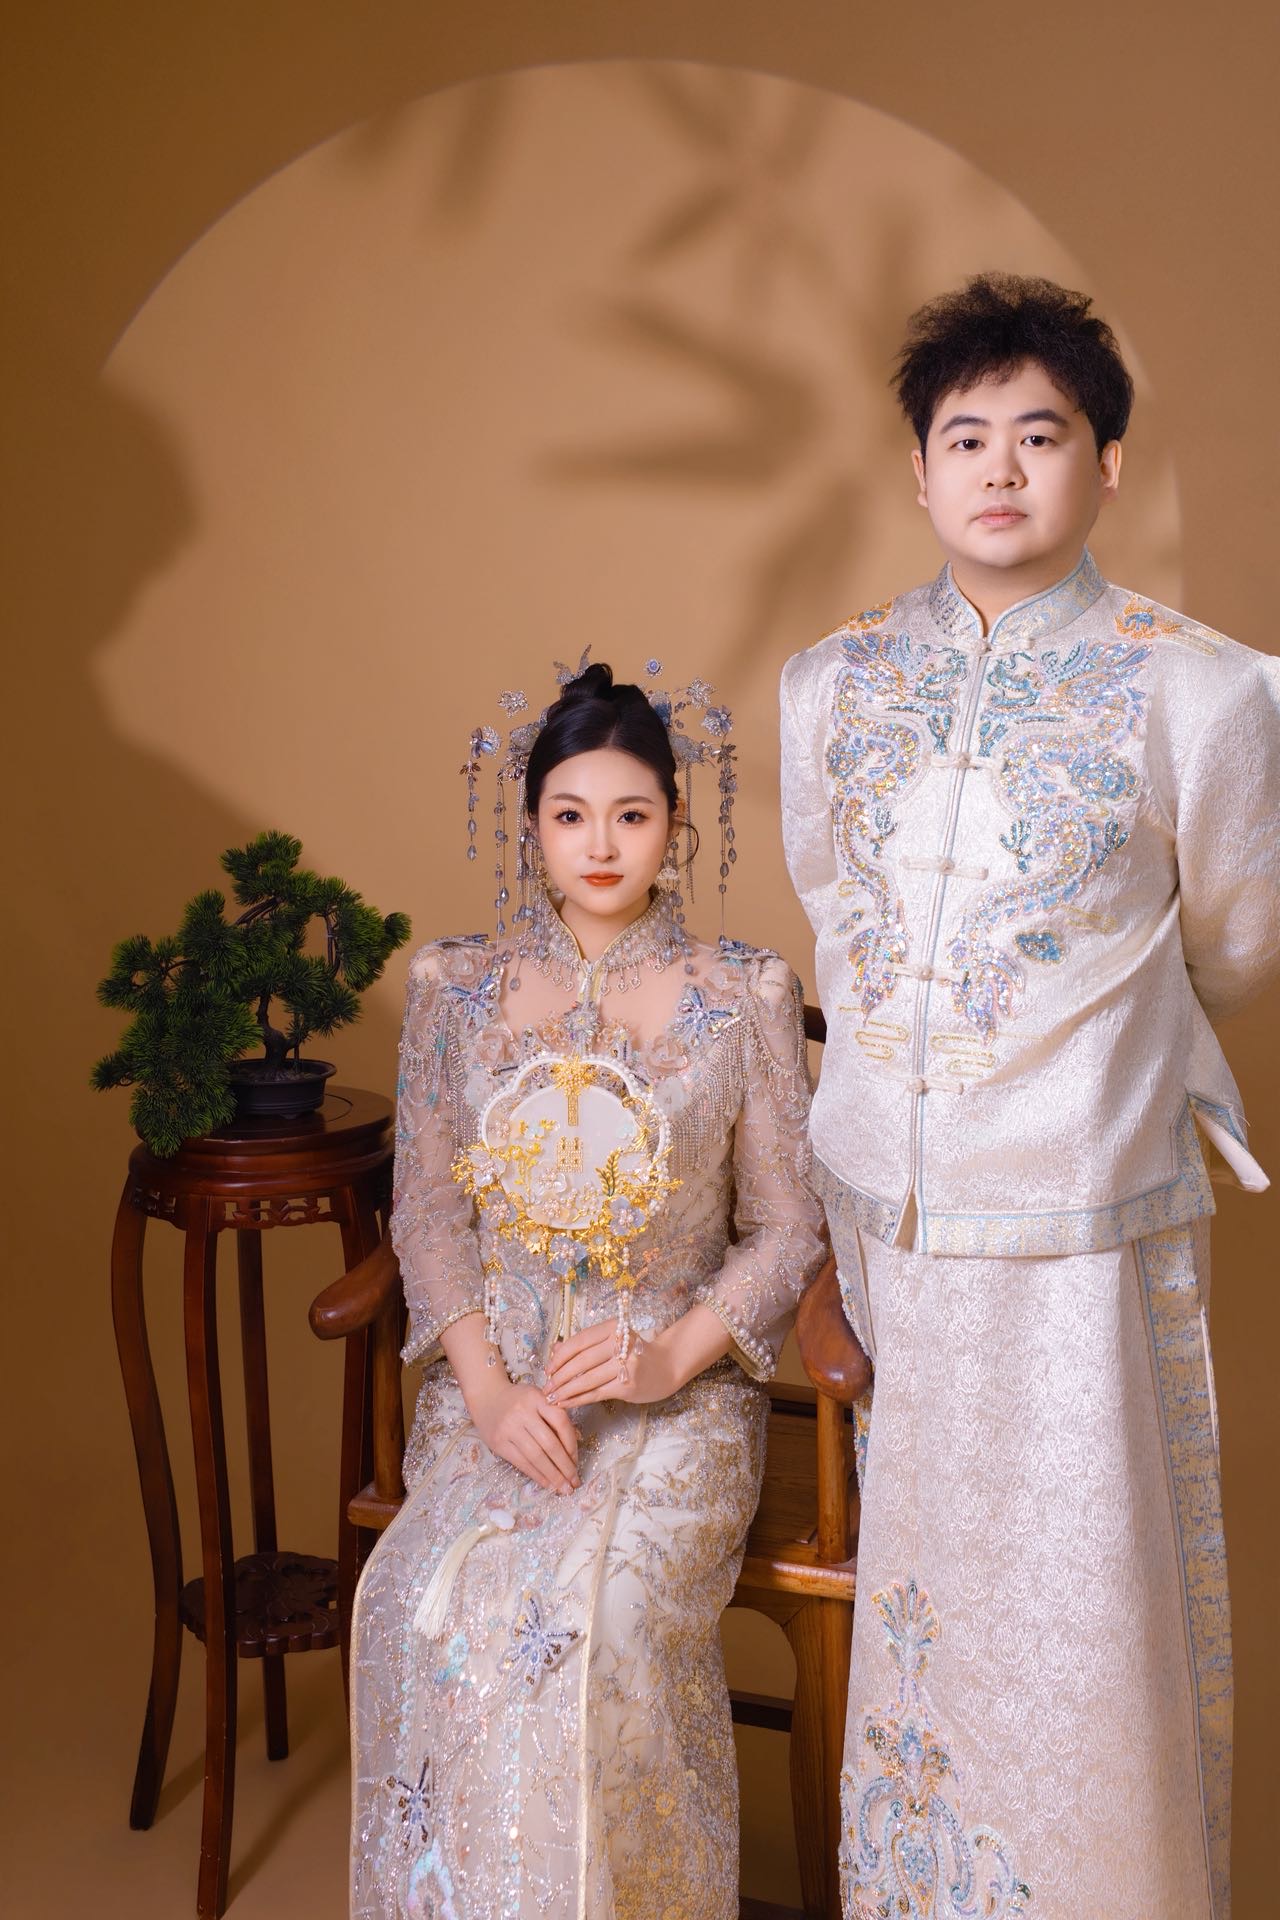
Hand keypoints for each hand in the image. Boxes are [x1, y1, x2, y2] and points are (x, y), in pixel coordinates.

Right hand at [467, 1374, 579, 1494]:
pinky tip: (547, 1483)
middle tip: (575, 1482)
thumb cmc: (519, 1399)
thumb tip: (578, 1440)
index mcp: (537, 1398)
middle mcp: (522, 1412)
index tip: (577, 1460)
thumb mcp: (538, 1398)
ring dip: (553, 1475)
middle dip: (565, 1466)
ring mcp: (509, 1428)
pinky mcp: (498, 1443)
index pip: (560, 1421)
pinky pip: (521, 1463)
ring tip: (564, 1488)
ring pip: (536, 1456)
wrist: (487, 1397)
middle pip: (549, 1443)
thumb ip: (555, 1415)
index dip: (572, 1443)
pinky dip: (537, 1475)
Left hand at [544, 1319, 682, 1410]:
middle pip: (581, 1361)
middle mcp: (620, 1344)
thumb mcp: (612, 1341)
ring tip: (552, 1398)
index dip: (560, 1356)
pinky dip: (578, 1399)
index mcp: (613, 1327)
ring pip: (587, 1379)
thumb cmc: (635, 1353)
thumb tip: (555, 1349)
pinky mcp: (627, 1385)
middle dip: (559, 1376)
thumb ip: (585, 1344)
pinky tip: (566, 1403)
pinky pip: (596, 1393)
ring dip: (565, 1390)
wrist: (667, 1367)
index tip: (548, 1369)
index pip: (579, 1341)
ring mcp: (625, 1365)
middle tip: (546, 1387)